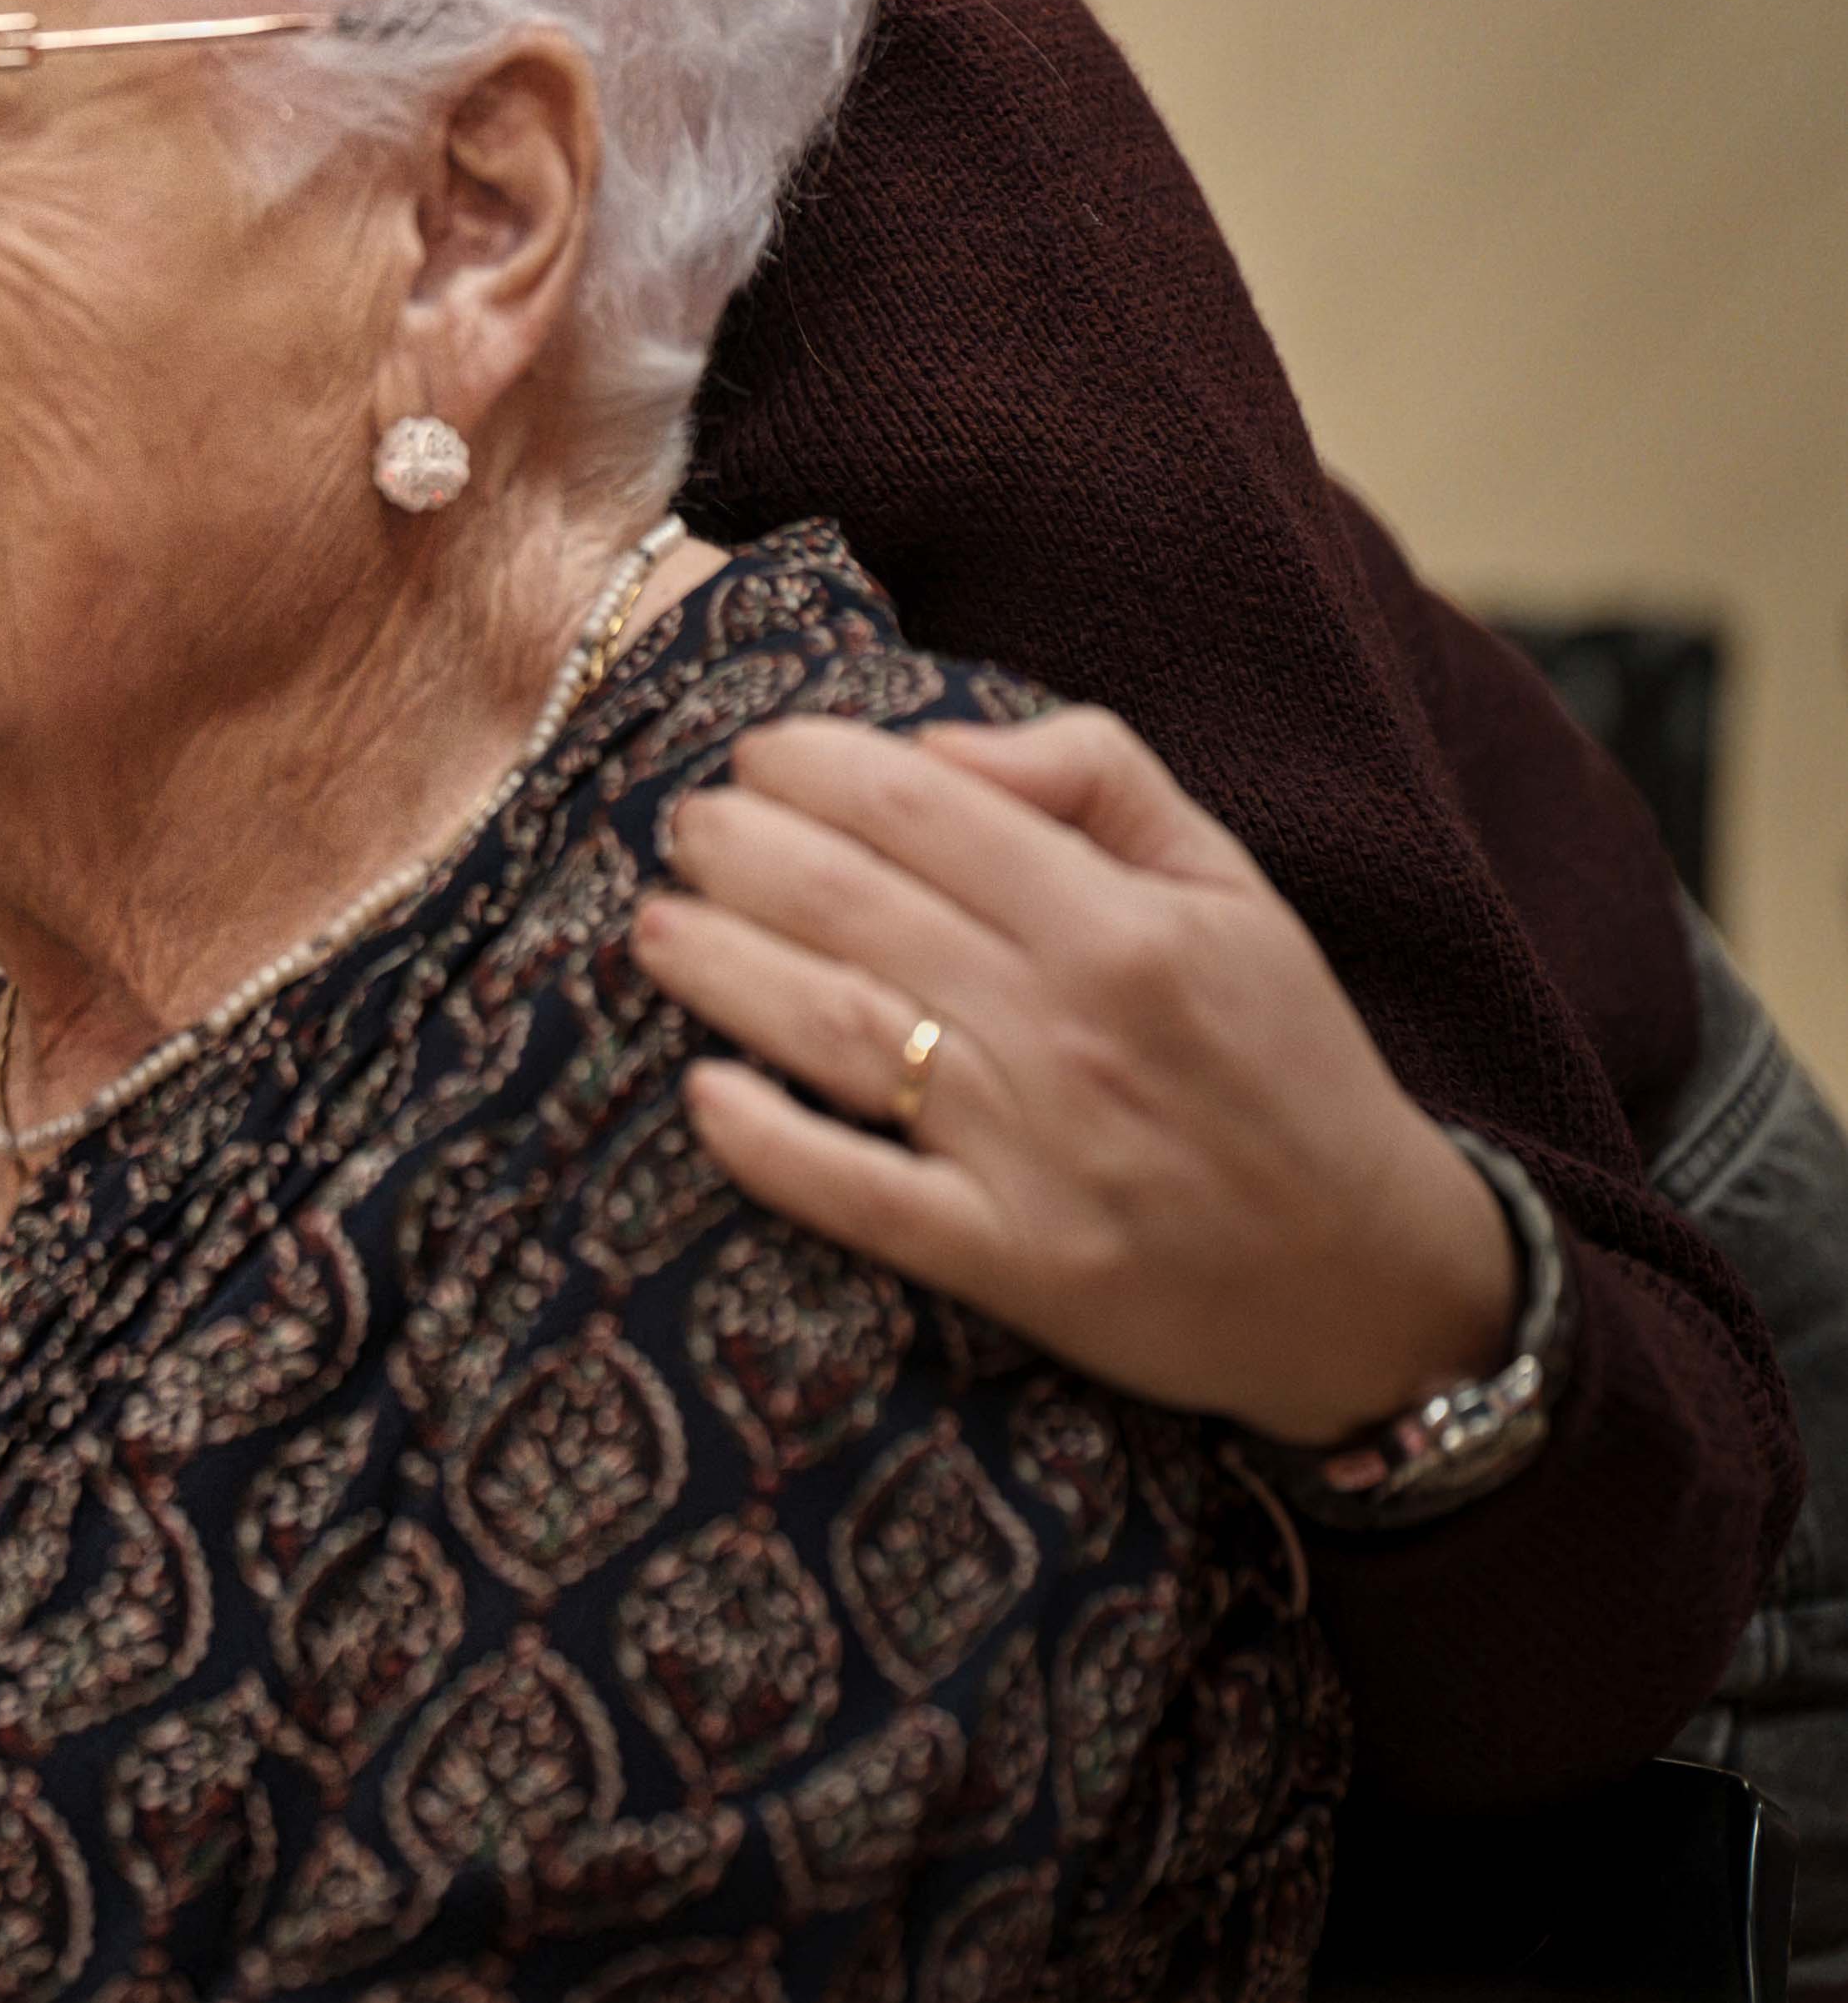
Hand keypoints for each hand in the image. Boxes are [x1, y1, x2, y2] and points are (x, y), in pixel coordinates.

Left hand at [634, 707, 1520, 1448]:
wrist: (1374, 1279)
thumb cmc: (1284, 1059)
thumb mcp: (1232, 887)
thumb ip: (1098, 778)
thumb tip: (938, 747)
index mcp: (1127, 925)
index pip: (922, 808)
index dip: (811, 766)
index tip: (753, 752)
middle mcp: (1073, 1027)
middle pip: (854, 906)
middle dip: (738, 850)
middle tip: (682, 829)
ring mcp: (1036, 1150)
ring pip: (835, 1030)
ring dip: (720, 968)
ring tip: (651, 927)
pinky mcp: (1015, 1262)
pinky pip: (860, 1194)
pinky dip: (768, 1143)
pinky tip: (699, 1093)